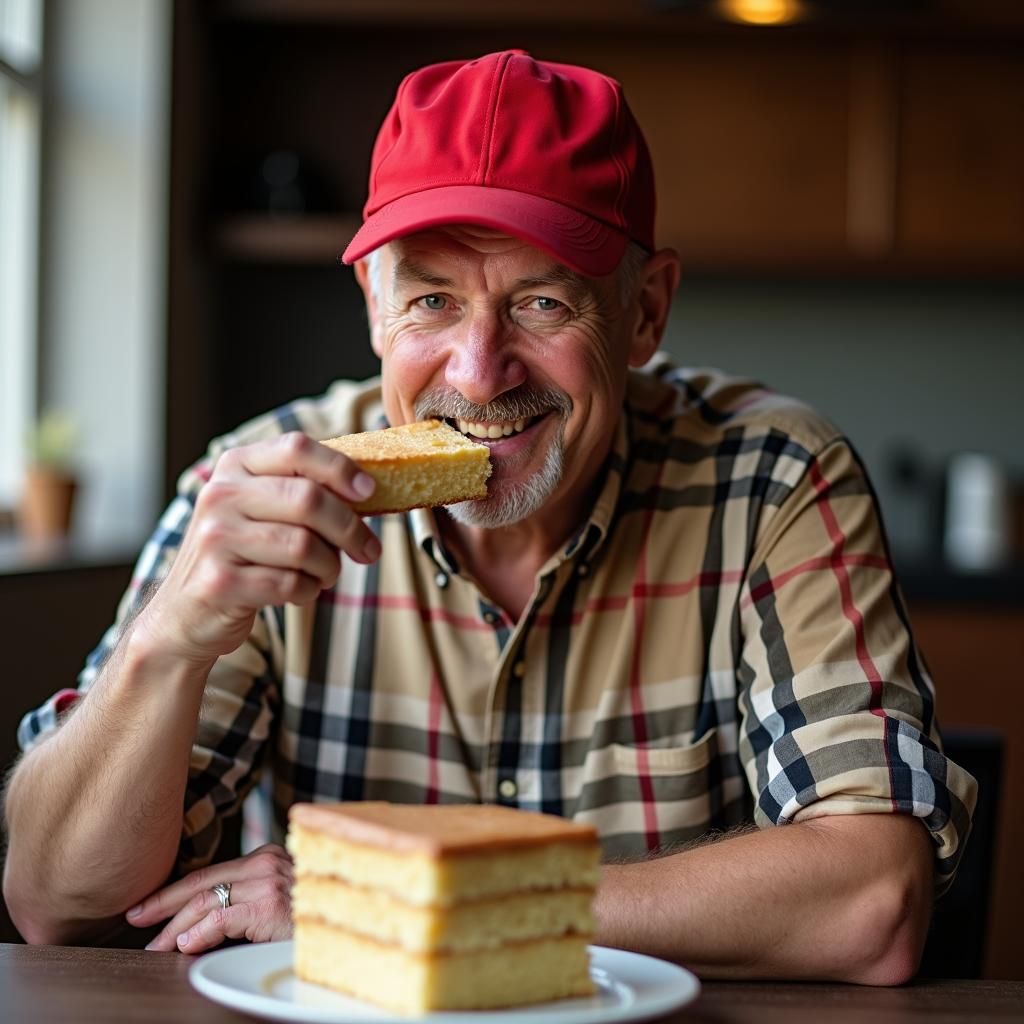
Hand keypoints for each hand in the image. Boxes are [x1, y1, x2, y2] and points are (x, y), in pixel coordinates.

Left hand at [127, 843, 294, 953]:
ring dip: (175, 926)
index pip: (211, 873)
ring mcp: (269, 882)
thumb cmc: (309, 919)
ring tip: (156, 945)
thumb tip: (196, 927)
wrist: (344, 927)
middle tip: (137, 919)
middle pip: (203, 882)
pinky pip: (224, 917)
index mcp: (267, 858)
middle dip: (164, 903)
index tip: (147, 907)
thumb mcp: (275, 902)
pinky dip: (200, 932)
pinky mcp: (270, 905)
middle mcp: (266, 863)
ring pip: (207, 901)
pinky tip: (184, 946)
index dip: (174, 891)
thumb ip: (243, 903)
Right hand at [137, 432, 380, 666]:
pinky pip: (291, 583)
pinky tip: (300, 591)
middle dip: (350, 529)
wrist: (186, 613)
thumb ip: (303, 489)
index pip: (296, 448)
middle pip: (308, 499)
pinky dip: (309, 591)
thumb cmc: (243, 555)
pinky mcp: (220, 582)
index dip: (340, 468)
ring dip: (329, 566)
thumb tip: (369, 488)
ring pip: (304, 545)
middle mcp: (220, 495)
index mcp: (235, 466)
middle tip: (368, 551)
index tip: (369, 492)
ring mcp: (216, 538)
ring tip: (324, 574)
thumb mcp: (262, 509)